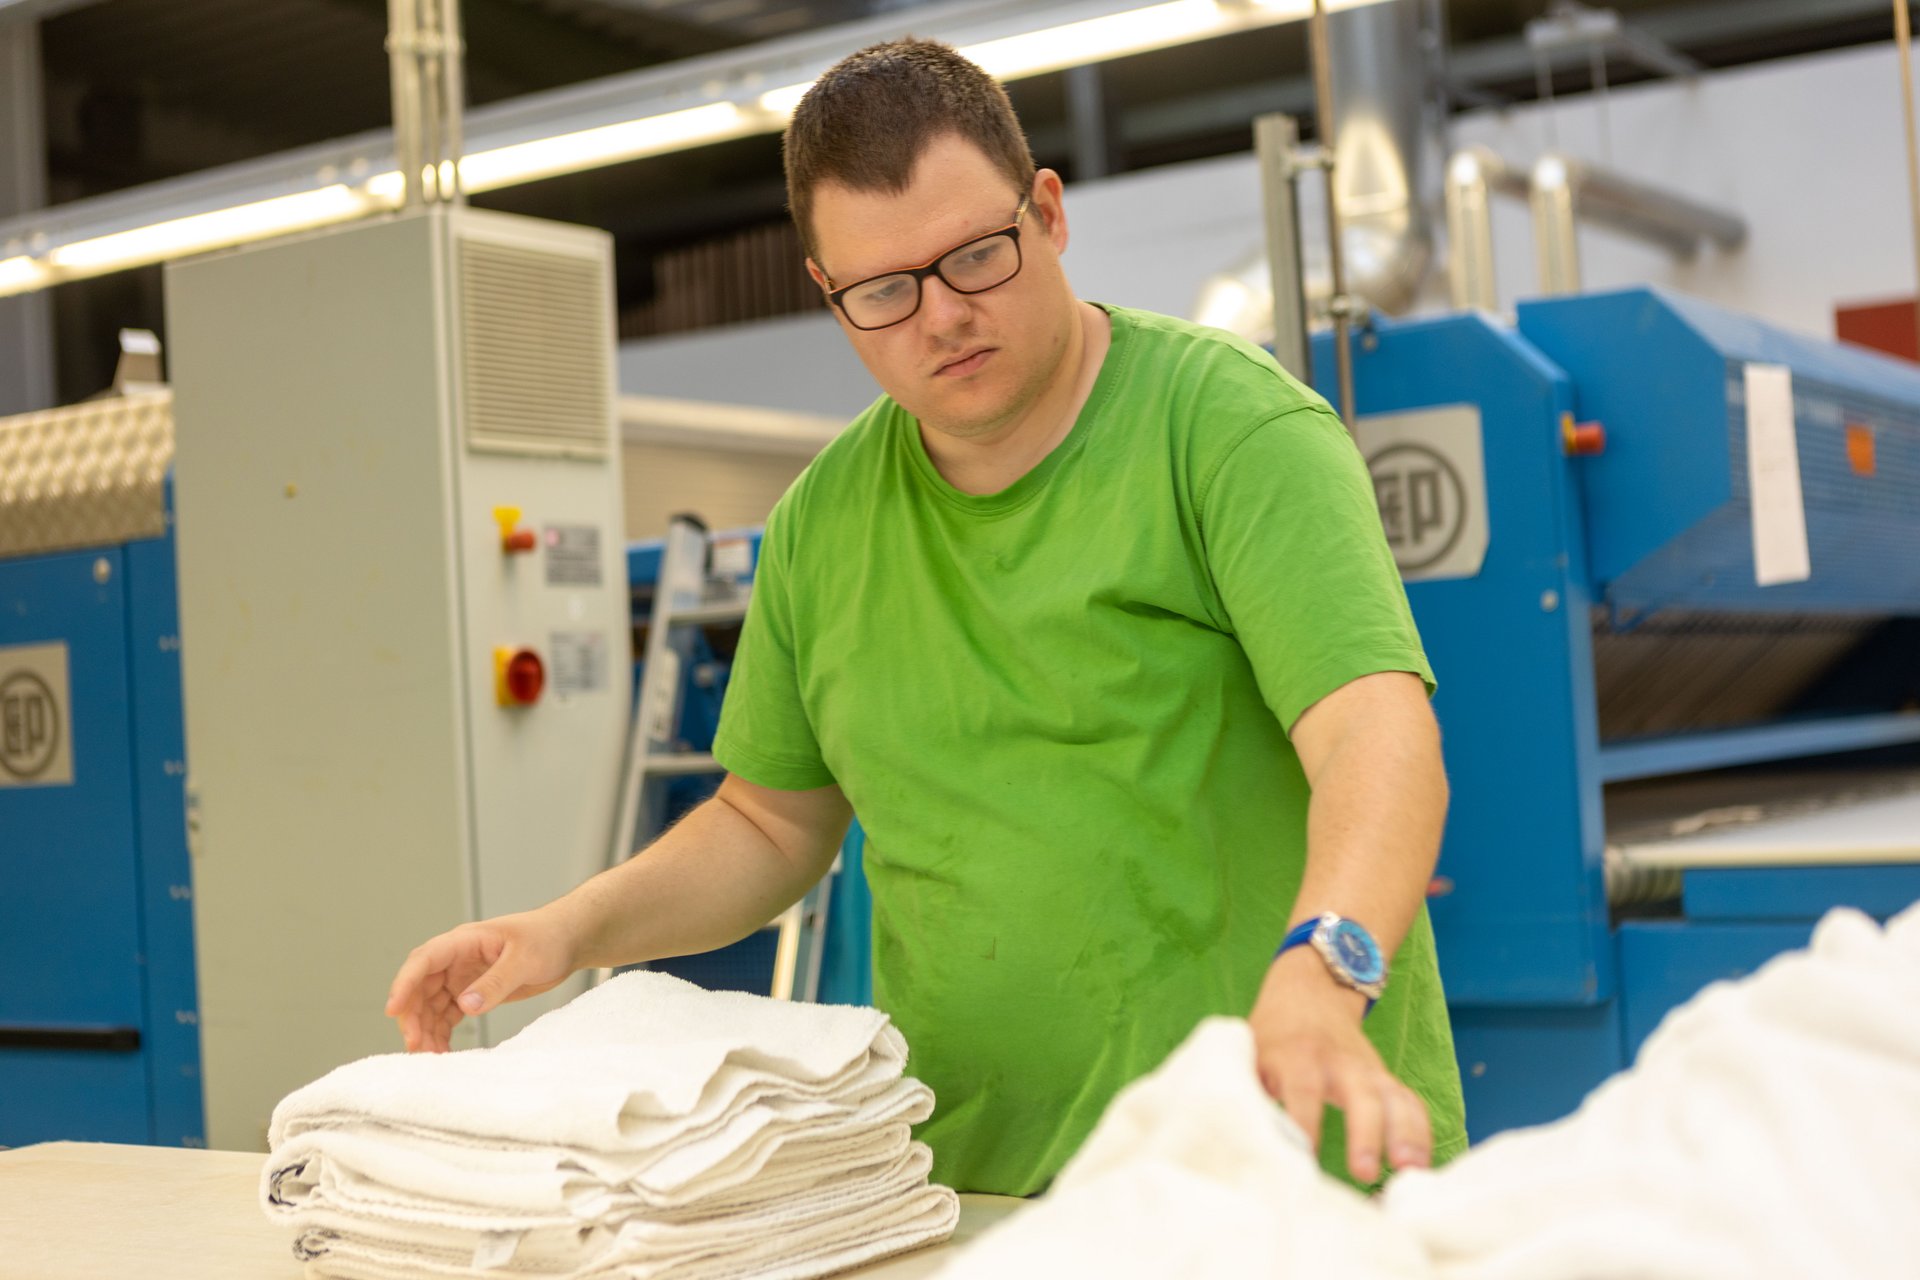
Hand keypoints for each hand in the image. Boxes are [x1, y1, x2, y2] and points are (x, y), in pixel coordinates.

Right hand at [384, 909, 578, 1052]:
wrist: (567, 940)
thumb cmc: (547, 937)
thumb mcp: (525, 958)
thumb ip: (496, 982)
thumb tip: (465, 1006)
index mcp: (464, 941)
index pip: (424, 960)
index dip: (405, 984)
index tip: (393, 1010)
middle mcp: (456, 959)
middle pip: (421, 988)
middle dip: (414, 1017)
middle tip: (417, 1046)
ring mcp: (462, 977)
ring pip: (431, 1006)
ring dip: (427, 1030)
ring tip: (431, 1057)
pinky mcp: (472, 992)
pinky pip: (448, 1015)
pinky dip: (442, 1033)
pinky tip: (442, 1052)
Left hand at [1247, 947, 1431, 1184]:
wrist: (1309, 990)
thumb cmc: (1271, 1035)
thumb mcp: (1251, 1054)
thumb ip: (1248, 1091)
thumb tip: (1241, 1138)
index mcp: (1297, 1055)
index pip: (1303, 1089)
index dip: (1304, 1122)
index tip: (1304, 1158)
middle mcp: (1338, 1061)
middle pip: (1359, 1095)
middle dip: (1364, 1134)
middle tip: (1364, 1172)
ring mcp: (1367, 1069)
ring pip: (1394, 1099)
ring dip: (1404, 1134)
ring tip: (1409, 1171)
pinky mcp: (1384, 1079)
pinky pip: (1409, 1102)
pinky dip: (1419, 1132)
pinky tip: (1420, 1166)